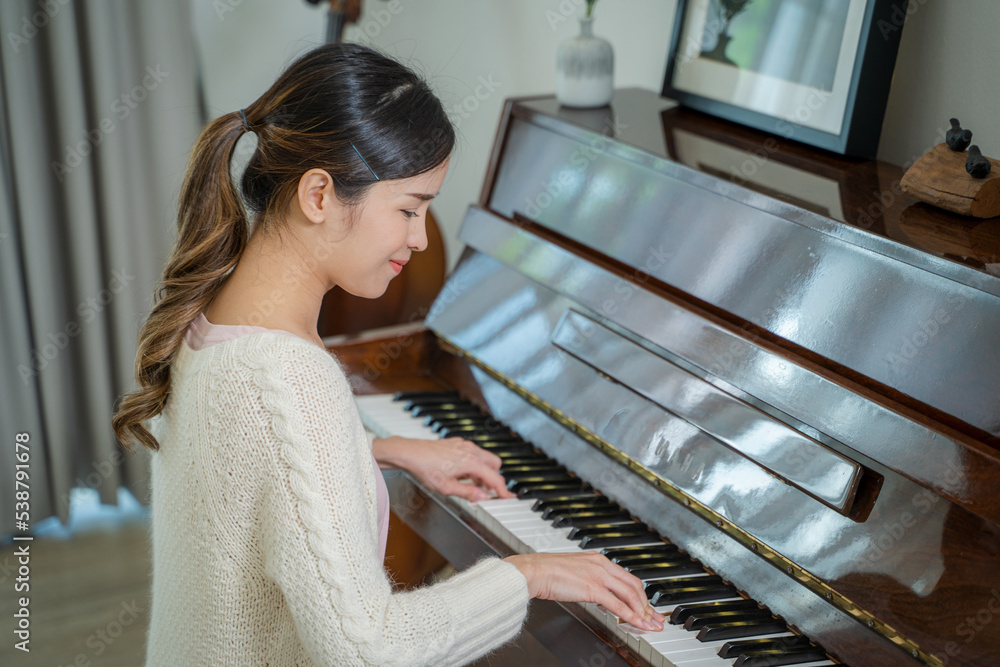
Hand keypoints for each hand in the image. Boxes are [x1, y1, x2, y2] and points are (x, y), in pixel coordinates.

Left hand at [372, 436, 515, 501]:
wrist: (410, 453)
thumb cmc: (425, 469)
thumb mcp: (446, 487)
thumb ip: (468, 493)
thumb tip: (482, 498)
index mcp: (471, 462)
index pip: (495, 478)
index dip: (502, 491)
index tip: (507, 498)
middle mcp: (471, 450)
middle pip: (495, 464)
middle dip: (493, 478)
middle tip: (486, 491)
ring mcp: (464, 444)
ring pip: (485, 457)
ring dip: (483, 471)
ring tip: (471, 483)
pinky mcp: (457, 442)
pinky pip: (474, 453)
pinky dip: (474, 463)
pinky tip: (461, 473)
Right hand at [503, 552, 664, 631]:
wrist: (533, 571)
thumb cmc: (546, 572)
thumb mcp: (574, 571)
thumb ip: (588, 578)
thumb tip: (597, 593)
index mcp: (598, 559)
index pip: (627, 577)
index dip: (640, 594)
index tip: (646, 605)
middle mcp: (602, 564)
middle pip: (634, 585)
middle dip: (647, 604)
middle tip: (654, 618)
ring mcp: (598, 576)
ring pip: (630, 595)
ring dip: (643, 612)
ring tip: (649, 625)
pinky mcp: (593, 588)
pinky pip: (618, 605)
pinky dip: (631, 616)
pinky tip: (637, 624)